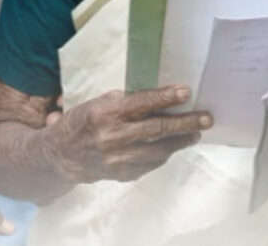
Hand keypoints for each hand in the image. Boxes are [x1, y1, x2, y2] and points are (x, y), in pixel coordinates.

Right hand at [42, 85, 211, 184]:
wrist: (61, 155)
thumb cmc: (84, 121)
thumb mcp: (100, 102)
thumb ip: (127, 101)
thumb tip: (160, 96)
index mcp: (106, 113)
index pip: (141, 103)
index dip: (165, 97)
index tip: (186, 92)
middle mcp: (113, 137)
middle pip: (156, 129)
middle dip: (185, 123)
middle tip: (206, 119)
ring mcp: (118, 158)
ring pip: (158, 150)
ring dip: (180, 141)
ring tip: (196, 133)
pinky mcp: (121, 174)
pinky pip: (150, 164)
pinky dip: (164, 154)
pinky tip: (174, 145)